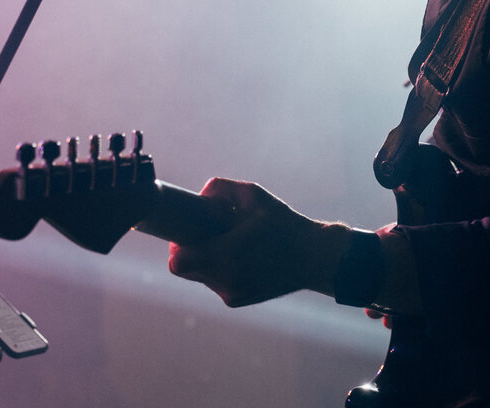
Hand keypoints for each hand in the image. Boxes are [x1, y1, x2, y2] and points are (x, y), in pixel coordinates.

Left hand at [168, 177, 350, 306]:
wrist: (312, 258)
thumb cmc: (283, 223)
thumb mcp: (254, 195)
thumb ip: (221, 188)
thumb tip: (200, 195)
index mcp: (228, 255)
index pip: (178, 261)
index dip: (176, 244)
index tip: (187, 230)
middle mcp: (226, 280)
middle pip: (184, 269)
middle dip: (189, 250)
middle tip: (206, 232)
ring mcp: (231, 294)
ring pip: (198, 276)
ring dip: (203, 259)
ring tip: (226, 242)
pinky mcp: (237, 301)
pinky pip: (214, 282)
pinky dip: (218, 269)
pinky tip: (237, 255)